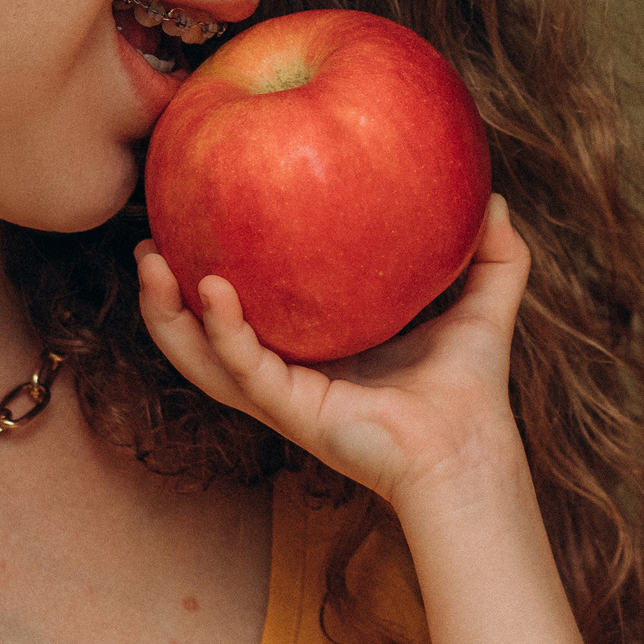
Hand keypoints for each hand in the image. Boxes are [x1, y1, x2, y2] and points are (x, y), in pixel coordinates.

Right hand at [137, 196, 532, 509]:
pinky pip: (243, 369)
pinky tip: (210, 288)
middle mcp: (287, 371)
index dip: (214, 266)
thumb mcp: (483, 302)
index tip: (194, 216)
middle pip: (204, 332)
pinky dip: (220, 331)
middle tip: (147, 237)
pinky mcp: (291, 411)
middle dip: (166, 290)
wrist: (470, 447)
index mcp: (315, 347)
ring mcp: (283, 394)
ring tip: (149, 260)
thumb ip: (494, 251)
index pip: (250, 305)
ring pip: (201, 356)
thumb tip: (495, 196)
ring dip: (166, 312)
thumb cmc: (471, 386)